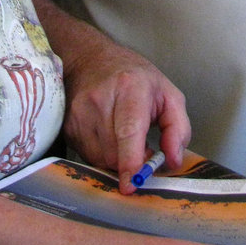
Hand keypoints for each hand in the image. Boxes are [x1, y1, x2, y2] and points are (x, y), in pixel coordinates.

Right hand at [25, 0, 190, 192]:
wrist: (92, 59)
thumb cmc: (135, 78)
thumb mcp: (167, 94)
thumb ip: (178, 128)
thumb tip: (173, 161)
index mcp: (131, 88)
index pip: (128, 130)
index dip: (131, 160)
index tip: (131, 184)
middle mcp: (100, 99)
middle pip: (114, 153)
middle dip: (131, 161)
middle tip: (142, 149)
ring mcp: (79, 113)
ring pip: (99, 159)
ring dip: (116, 159)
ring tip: (123, 137)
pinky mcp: (67, 125)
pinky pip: (87, 156)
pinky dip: (101, 155)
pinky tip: (108, 136)